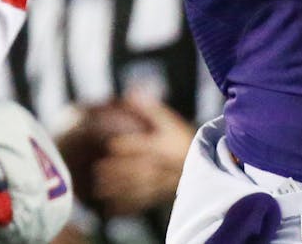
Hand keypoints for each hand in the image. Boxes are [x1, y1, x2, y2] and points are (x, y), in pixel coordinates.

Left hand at [90, 94, 194, 216]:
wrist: (204, 163)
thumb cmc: (182, 139)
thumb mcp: (170, 121)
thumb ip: (150, 109)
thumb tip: (131, 93)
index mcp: (161, 146)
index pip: (145, 145)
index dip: (128, 145)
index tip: (111, 145)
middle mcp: (160, 165)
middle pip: (139, 168)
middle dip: (118, 170)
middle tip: (98, 170)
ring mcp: (161, 183)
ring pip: (138, 187)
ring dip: (119, 189)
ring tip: (99, 189)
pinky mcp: (160, 195)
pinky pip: (143, 203)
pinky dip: (127, 207)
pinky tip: (111, 209)